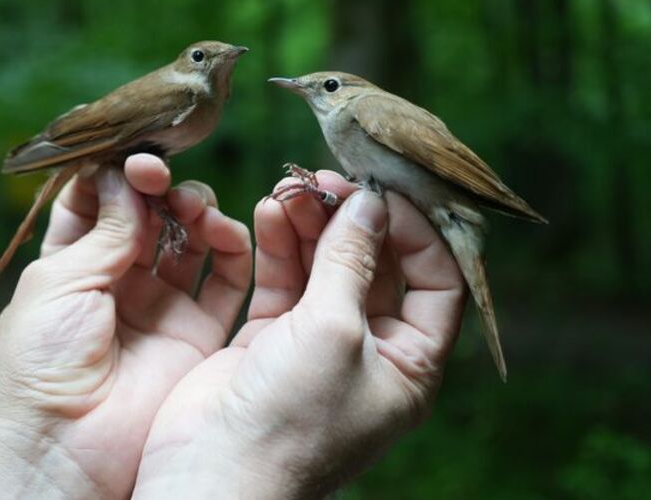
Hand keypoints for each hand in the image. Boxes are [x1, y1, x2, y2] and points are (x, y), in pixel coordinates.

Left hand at [0, 154, 251, 499]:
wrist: (62, 449)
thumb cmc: (38, 366)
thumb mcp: (59, 283)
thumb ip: (106, 232)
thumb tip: (130, 180)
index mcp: (71, 266)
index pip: (101, 203)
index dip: (117, 174)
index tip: (133, 156)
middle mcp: (119, 283)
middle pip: (151, 217)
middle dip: (160, 190)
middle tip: (160, 178)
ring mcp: (160, 308)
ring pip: (191, 242)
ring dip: (196, 213)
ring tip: (192, 209)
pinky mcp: (196, 335)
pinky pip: (227, 283)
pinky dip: (235, 250)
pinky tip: (226, 232)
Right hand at [133, 171, 465, 498]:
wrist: (213, 473)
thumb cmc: (292, 420)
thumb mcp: (336, 331)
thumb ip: (353, 260)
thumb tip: (369, 202)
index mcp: (409, 363)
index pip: (436, 281)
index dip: (418, 232)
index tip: (385, 192)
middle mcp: (368, 351)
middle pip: (375, 266)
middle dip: (353, 220)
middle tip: (326, 180)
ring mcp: (317, 343)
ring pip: (325, 267)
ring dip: (311, 226)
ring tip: (290, 190)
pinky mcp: (270, 338)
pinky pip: (283, 280)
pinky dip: (278, 246)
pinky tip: (267, 213)